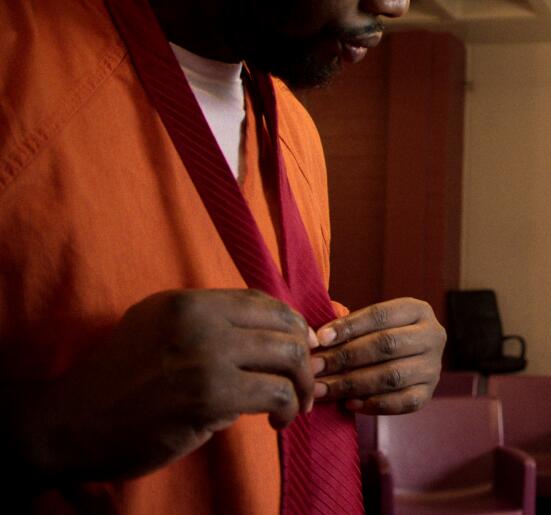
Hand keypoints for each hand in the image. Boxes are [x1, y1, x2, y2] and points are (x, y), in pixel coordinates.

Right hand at [19, 289, 315, 483]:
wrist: (70, 422)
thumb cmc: (118, 381)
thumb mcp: (157, 330)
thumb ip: (207, 327)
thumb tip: (267, 340)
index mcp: (188, 302)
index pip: (263, 302)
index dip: (292, 325)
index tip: (301, 347)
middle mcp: (199, 321)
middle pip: (284, 328)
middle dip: (306, 358)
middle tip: (305, 382)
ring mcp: (205, 357)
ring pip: (289, 359)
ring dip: (302, 387)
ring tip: (295, 407)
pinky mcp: (209, 396)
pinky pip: (275, 395)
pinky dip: (287, 409)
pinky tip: (277, 422)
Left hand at [311, 298, 445, 414]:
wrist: (405, 361)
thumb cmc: (378, 338)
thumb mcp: (371, 323)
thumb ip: (347, 324)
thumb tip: (318, 337)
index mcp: (417, 310)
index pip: (380, 315)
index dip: (348, 326)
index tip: (320, 339)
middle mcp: (433, 336)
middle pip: (386, 345)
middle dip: (344, 357)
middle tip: (314, 367)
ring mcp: (433, 367)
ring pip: (391, 376)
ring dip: (351, 384)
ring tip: (321, 389)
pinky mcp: (428, 394)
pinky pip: (401, 403)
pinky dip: (372, 405)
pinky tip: (348, 403)